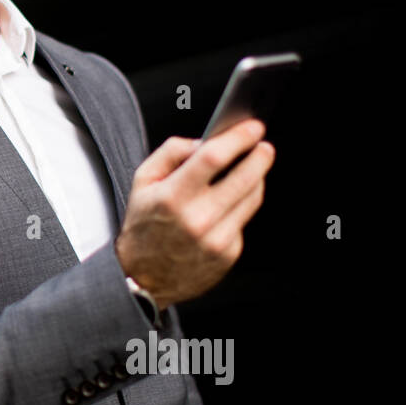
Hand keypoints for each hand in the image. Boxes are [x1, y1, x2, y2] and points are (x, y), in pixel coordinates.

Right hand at [114, 119, 274, 309]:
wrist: (143, 276)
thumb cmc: (143, 226)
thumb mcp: (143, 180)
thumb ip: (171, 152)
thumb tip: (203, 142)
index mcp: (173, 197)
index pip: (214, 157)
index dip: (239, 138)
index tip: (252, 128)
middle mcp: (197, 219)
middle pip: (245, 177)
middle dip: (260, 156)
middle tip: (263, 146)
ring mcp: (216, 239)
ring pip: (252, 198)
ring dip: (256, 178)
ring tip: (249, 170)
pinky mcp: (228, 254)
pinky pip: (244, 220)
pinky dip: (241, 206)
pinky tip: (228, 204)